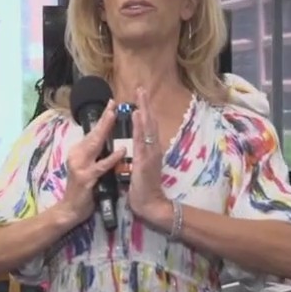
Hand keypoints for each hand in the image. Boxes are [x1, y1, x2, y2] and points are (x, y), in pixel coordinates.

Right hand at [58, 101, 124, 223]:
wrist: (71, 210)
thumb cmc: (84, 190)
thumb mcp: (88, 167)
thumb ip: (94, 154)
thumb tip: (104, 140)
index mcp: (79, 152)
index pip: (93, 132)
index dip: (103, 119)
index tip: (112, 104)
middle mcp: (77, 155)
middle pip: (94, 134)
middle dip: (104, 119)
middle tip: (114, 105)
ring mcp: (80, 166)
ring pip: (95, 145)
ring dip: (105, 130)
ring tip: (115, 117)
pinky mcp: (86, 178)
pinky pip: (101, 166)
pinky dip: (112, 158)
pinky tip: (121, 150)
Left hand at [128, 87, 171, 228]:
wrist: (150, 204)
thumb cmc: (143, 188)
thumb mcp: (141, 166)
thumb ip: (140, 154)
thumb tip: (136, 144)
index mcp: (151, 149)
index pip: (148, 126)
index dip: (145, 111)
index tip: (141, 97)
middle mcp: (153, 148)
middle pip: (150, 122)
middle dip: (146, 104)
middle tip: (141, 88)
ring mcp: (151, 152)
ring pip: (148, 127)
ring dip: (144, 109)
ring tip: (140, 94)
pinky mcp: (146, 159)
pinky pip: (142, 139)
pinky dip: (140, 125)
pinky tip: (138, 114)